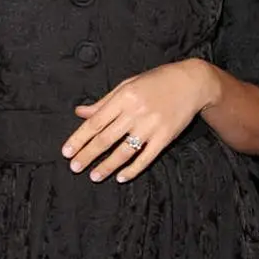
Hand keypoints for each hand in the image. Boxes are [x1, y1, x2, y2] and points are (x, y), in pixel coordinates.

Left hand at [62, 60, 218, 181]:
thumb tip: (80, 112)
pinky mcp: (165, 137)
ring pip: (124, 151)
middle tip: (75, 168)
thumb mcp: (128, 85)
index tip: (67, 152)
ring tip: (94, 176)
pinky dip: (133, 169)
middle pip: (106, 139)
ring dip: (107, 166)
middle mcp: (136, 112)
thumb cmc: (157, 81)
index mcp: (124, 97)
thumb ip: (104, 102)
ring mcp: (151, 126)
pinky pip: (146, 158)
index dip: (79, 138)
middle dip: (88, 155)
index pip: (95, 122)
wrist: (192, 83)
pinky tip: (121, 177)